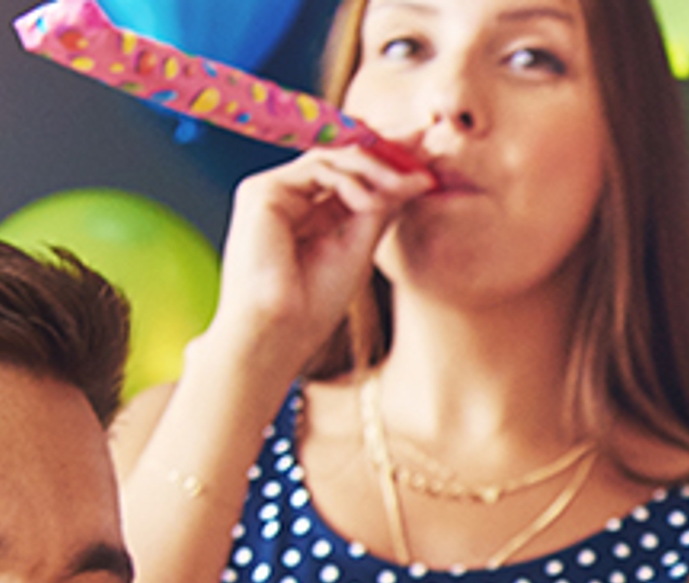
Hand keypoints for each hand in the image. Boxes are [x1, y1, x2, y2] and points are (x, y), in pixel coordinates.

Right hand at [198, 145, 428, 379]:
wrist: (277, 334)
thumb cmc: (312, 304)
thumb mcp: (360, 247)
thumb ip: (382, 209)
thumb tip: (418, 176)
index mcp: (310, 211)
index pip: (351, 173)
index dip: (388, 159)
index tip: (426, 152)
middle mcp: (289, 196)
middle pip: (341, 156)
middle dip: (386, 148)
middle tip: (425, 142)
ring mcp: (273, 192)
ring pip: (332, 157)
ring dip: (375, 167)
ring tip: (404, 184)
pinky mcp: (262, 192)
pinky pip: (315, 169)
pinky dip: (348, 180)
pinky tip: (369, 201)